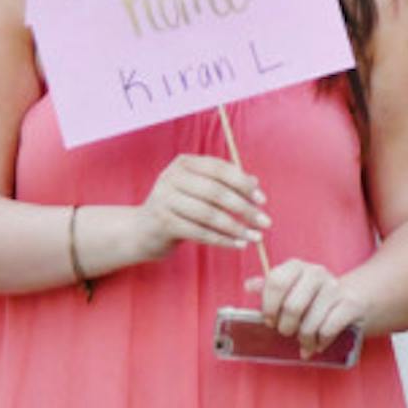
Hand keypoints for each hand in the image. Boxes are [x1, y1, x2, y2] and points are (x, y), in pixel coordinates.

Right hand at [134, 153, 271, 258]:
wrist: (142, 231)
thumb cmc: (179, 208)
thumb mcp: (199, 191)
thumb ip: (224, 184)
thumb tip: (255, 182)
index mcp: (184, 163)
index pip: (220, 169)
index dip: (243, 184)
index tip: (263, 200)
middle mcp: (172, 177)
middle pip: (216, 192)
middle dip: (244, 208)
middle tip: (265, 222)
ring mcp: (164, 199)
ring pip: (209, 214)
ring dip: (236, 228)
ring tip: (255, 237)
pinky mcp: (163, 222)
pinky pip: (199, 232)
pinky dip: (222, 240)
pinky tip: (238, 245)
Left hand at [246, 257, 368, 355]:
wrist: (349, 299)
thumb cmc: (310, 298)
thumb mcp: (288, 290)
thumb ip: (268, 288)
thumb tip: (249, 285)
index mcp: (296, 266)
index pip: (276, 281)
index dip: (269, 306)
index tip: (269, 320)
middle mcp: (316, 272)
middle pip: (292, 306)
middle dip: (286, 327)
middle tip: (286, 332)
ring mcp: (335, 287)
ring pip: (310, 323)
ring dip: (304, 339)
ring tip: (303, 341)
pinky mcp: (350, 304)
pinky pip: (328, 330)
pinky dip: (320, 342)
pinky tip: (318, 343)